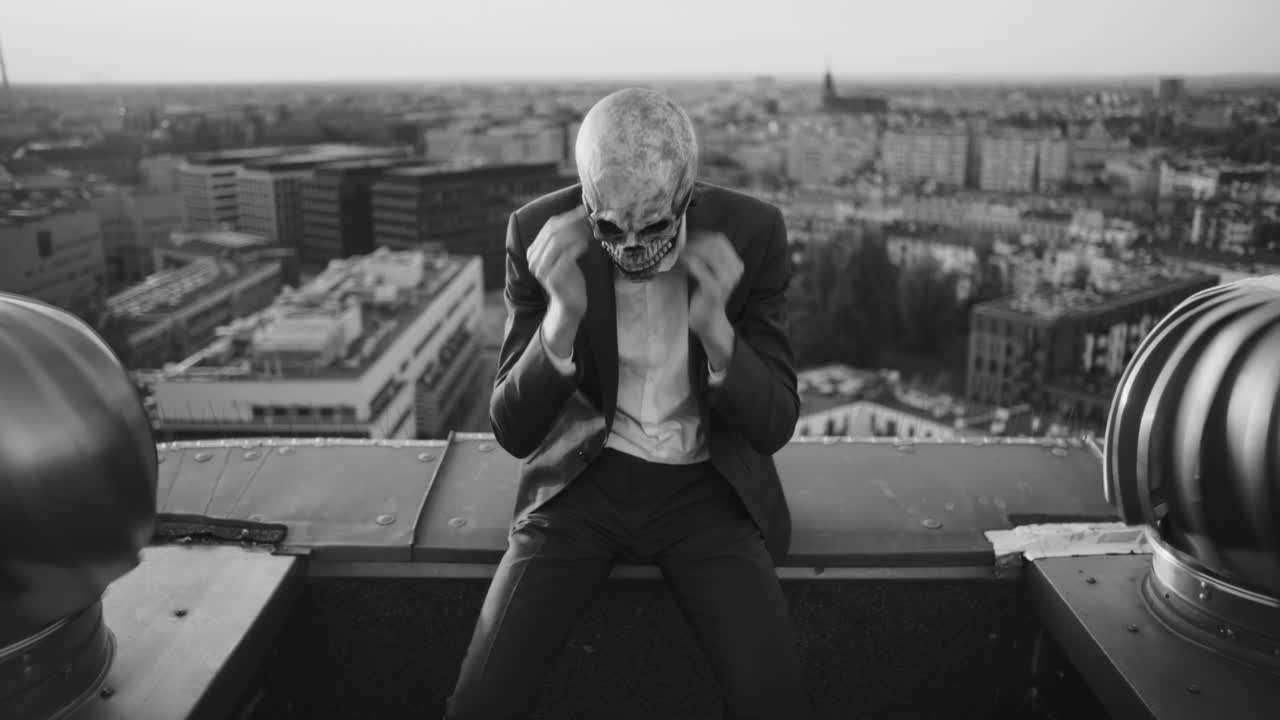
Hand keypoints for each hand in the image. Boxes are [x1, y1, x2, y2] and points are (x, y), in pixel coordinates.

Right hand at [528, 206, 590, 356]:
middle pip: (553, 231)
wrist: (570, 305)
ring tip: (590, 229)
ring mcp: (542, 269)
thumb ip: (565, 238)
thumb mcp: (564, 255)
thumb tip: (580, 214)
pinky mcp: (553, 277)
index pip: (550, 226)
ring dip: (577, 232)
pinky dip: (578, 246)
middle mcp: (534, 259)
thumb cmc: (570, 278)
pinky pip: (567, 256)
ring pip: (559, 241)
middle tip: (589, 215)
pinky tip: (587, 244)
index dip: (568, 216)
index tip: (584, 209)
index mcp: (534, 251)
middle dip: (573, 221)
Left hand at [679, 230, 742, 338]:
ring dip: (691, 250)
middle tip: (680, 245)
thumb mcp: (710, 273)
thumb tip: (689, 238)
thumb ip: (706, 257)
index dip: (701, 236)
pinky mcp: (714, 289)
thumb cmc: (706, 297)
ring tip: (679, 253)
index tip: (686, 237)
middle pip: (714, 243)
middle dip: (695, 241)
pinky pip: (699, 268)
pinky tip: (681, 262)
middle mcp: (734, 270)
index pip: (719, 240)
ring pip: (708, 253)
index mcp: (735, 264)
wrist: (710, 322)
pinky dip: (689, 262)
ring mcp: (726, 280)